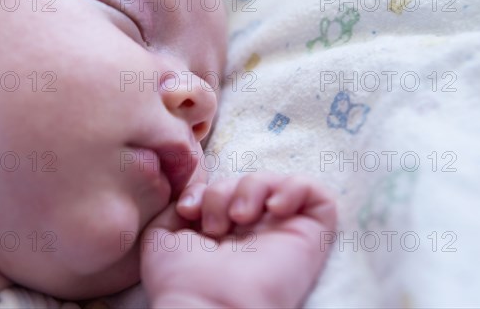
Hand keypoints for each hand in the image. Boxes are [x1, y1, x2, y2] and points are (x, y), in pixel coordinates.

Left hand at [140, 173, 336, 307]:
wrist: (208, 305)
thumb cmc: (182, 280)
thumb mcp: (162, 237)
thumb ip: (176, 210)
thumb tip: (193, 198)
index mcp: (227, 234)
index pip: (226, 190)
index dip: (206, 189)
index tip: (189, 210)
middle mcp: (257, 232)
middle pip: (248, 182)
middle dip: (224, 190)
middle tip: (215, 225)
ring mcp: (285, 232)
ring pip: (279, 182)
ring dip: (253, 188)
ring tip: (240, 217)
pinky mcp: (312, 236)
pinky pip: (317, 194)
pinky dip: (295, 187)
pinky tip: (274, 207)